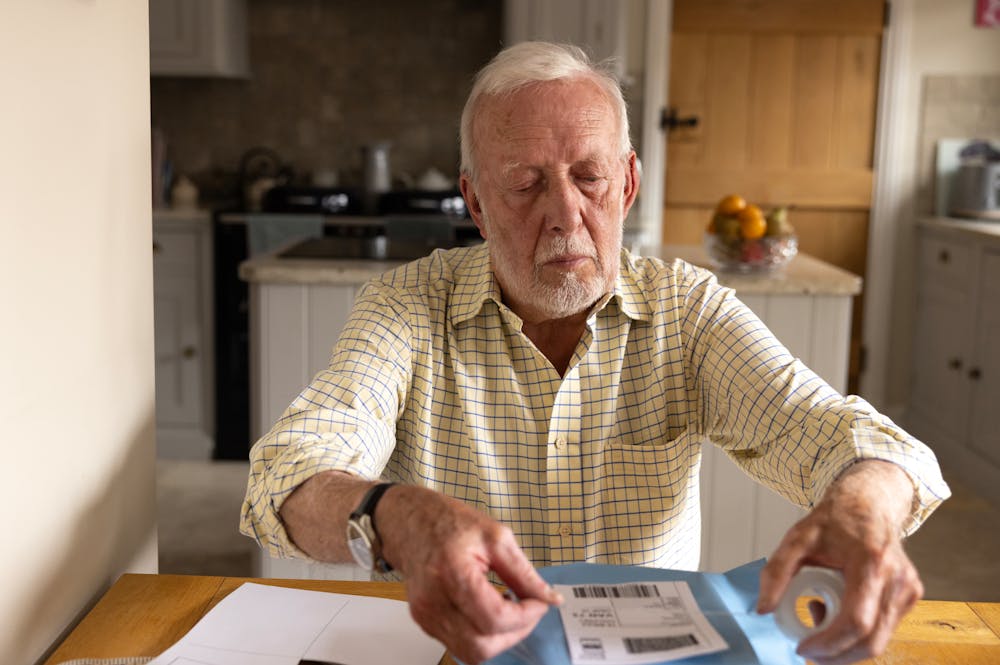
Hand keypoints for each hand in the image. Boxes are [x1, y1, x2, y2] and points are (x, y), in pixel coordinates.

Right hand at [379, 485, 562, 663]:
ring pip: (471, 653)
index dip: (526, 616)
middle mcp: (432, 601)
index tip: (539, 602)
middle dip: (515, 633)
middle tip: (529, 610)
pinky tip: (491, 611)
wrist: (410, 521)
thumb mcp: (496, 537)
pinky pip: (459, 645)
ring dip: (499, 639)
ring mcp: (425, 615)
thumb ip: (524, 572)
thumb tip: (549, 598)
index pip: (495, 618)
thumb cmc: (450, 522)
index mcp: (451, 572)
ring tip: (510, 610)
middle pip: (482, 646)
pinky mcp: (425, 622)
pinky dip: (482, 636)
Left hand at [756, 460, 922, 664]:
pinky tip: (836, 611)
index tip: (803, 647)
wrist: (869, 503)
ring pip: (880, 640)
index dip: (829, 643)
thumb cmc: (836, 520)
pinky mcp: (912, 596)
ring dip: (846, 645)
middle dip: (837, 656)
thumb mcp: (797, 538)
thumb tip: (764, 609)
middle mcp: (897, 579)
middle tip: (808, 651)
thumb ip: (776, 572)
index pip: (856, 621)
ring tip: (818, 615)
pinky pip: (885, 630)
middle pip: (872, 640)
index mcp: (870, 562)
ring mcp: (909, 590)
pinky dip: (858, 633)